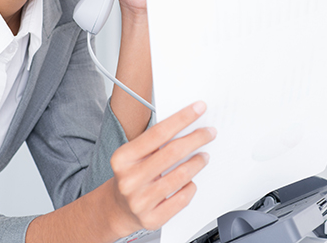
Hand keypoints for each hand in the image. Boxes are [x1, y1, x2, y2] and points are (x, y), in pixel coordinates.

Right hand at [107, 101, 215, 235]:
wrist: (117, 209)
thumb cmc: (131, 176)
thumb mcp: (133, 155)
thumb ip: (155, 142)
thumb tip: (188, 124)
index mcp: (123, 158)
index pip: (158, 133)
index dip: (182, 118)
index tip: (199, 108)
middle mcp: (129, 180)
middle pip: (172, 153)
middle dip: (196, 139)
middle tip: (209, 132)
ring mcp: (140, 201)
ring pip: (180, 176)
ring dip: (197, 162)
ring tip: (204, 156)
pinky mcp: (152, 219)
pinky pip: (181, 199)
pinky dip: (191, 187)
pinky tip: (192, 181)